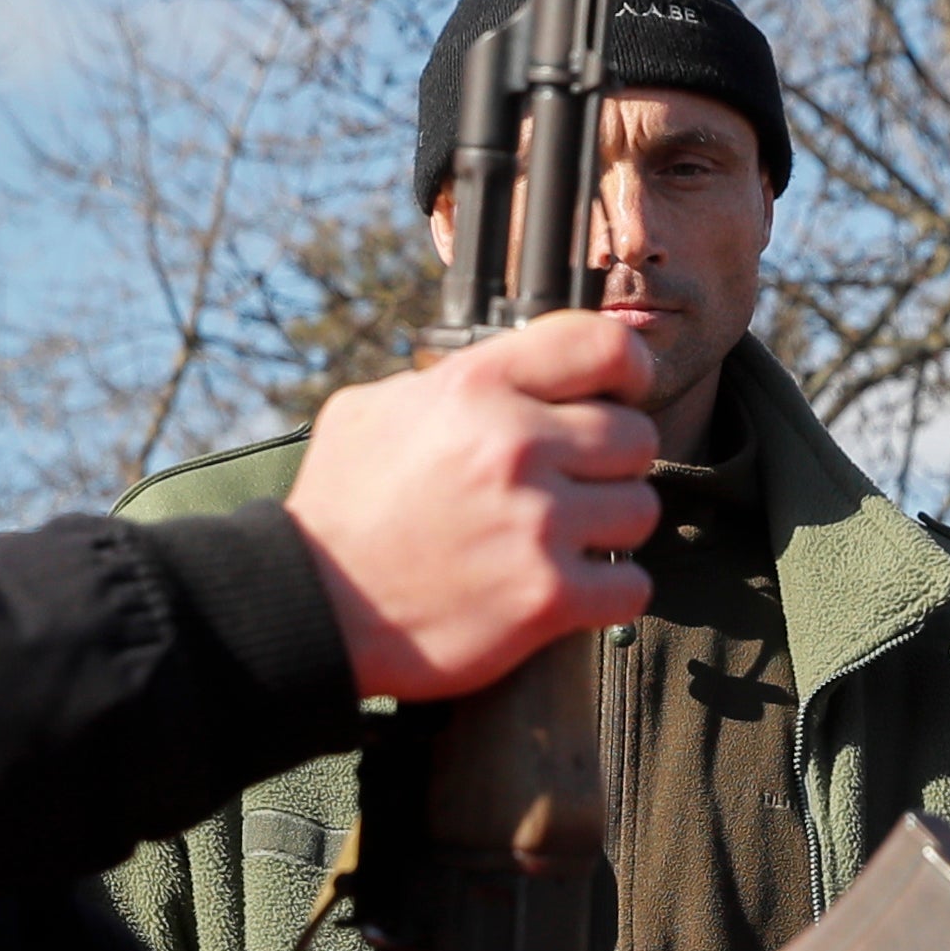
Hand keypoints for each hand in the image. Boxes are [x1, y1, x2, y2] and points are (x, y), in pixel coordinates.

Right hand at [286, 313, 659, 702]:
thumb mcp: (374, 408)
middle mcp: (514, 445)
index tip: (624, 392)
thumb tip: (508, 372)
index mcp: (475, 387)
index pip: (602, 345)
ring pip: (640, 509)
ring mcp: (537, 523)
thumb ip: (449, 380)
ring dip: (611, 528)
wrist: (309, 606)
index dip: (627, 368)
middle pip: (635, 437)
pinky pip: (630, 586)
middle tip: (577, 486)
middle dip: (612, 463)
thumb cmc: (339, 509)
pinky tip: (572, 589)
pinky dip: (610, 594)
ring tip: (567, 539)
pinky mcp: (547, 597)